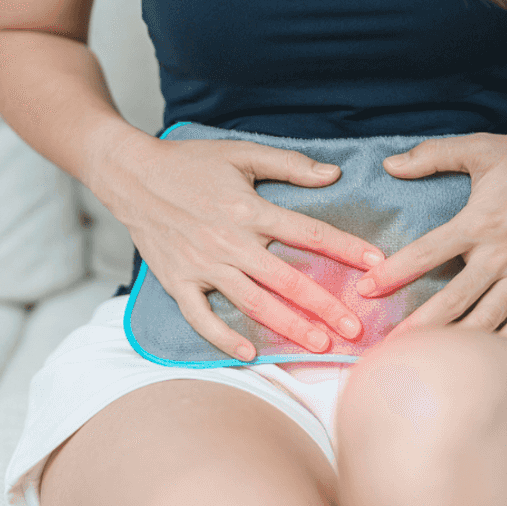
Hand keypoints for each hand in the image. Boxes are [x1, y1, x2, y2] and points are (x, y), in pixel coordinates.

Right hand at [96, 134, 386, 360]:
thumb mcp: (241, 153)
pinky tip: (249, 353)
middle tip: (356, 329)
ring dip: (288, 327)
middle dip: (325, 306)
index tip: (376, 264)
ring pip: (253, 303)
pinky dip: (223, 337)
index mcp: (249, 208)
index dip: (345, 248)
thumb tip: (333, 174)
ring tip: (319, 346)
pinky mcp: (177, 281)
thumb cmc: (189, 161)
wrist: (130, 174)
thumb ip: (289, 165)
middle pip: (287, 279)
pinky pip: (202, 317)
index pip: (308, 232)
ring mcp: (202, 265)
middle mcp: (229, 241)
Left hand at [356, 131, 506, 342]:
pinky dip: (503, 345)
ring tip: (428, 363)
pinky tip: (482, 362)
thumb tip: (390, 165)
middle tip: (390, 348)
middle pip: (453, 300)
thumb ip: (432, 155)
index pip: (427, 252)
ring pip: (486, 320)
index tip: (366, 289)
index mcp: (479, 223)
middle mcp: (501, 255)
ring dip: (456, 344)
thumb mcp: (481, 147)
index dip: (394, 272)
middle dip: (419, 327)